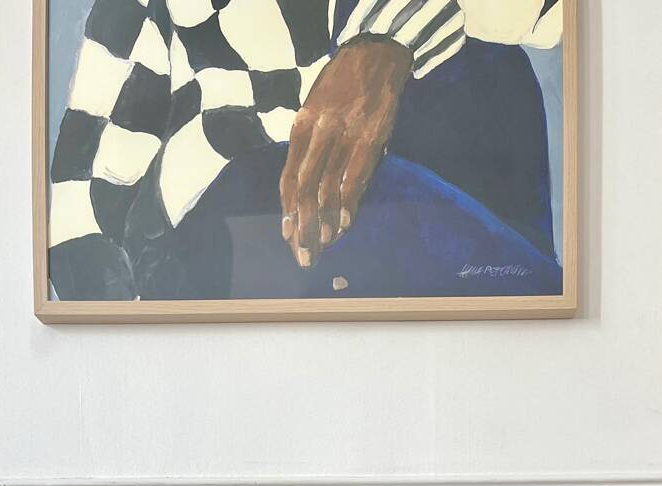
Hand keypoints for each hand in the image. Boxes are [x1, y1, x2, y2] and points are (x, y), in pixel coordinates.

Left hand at [280, 37, 412, 267]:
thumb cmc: (341, 86)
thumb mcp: (314, 110)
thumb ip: (308, 147)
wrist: (375, 54)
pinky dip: (347, 207)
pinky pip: (354, 181)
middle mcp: (319, 133)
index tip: (287, 238)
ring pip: (328, 191)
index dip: (287, 213)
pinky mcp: (370, 140)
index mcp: (301, 126)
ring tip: (323, 247)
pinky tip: (342, 226)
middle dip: (302, 228)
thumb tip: (304, 191)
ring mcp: (345, 137)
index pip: (288, 178)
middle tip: (304, 256)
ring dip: (324, 225)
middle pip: (304, 191)